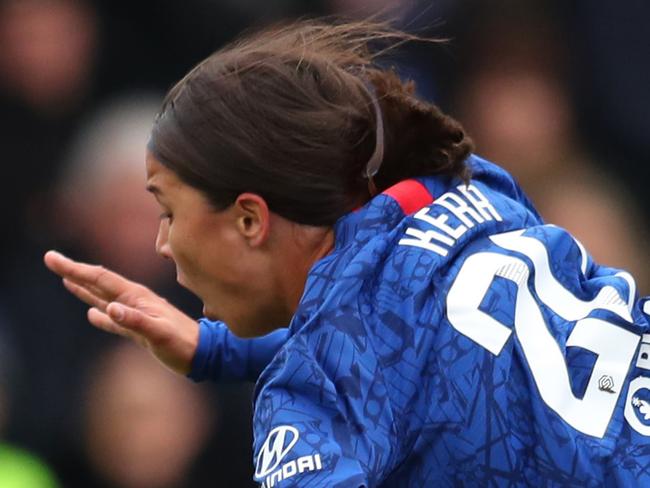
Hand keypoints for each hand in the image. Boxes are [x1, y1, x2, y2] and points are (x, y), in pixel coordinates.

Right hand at [43, 250, 198, 374]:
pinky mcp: (140, 328)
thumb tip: (108, 309)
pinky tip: (92, 314)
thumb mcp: (159, 334)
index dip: (75, 269)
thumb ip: (135, 322)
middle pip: (99, 282)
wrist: (202, 353)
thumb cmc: (182, 344)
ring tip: (67, 280)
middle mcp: (135, 300)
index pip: (100, 278)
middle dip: (74, 271)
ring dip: (85, 288)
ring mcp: (137, 313)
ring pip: (104, 297)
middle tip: (51, 259)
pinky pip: (114, 318)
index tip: (52, 259)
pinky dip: (100, 314)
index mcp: (137, 297)